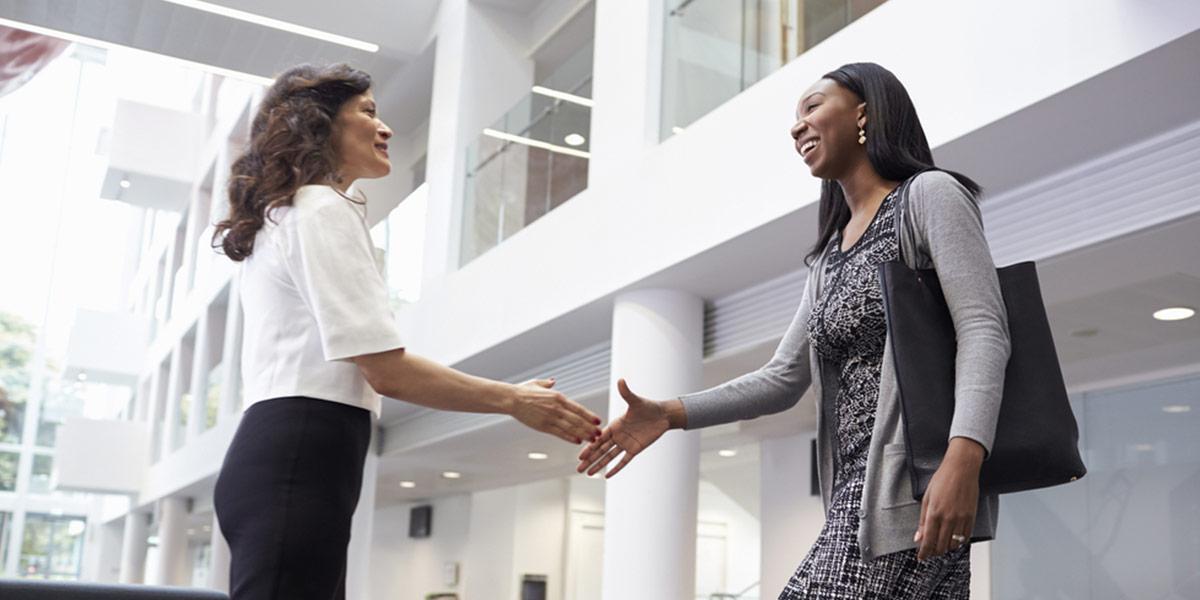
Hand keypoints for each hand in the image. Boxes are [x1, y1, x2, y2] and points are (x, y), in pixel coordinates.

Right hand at [510, 378, 600, 444]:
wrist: (512, 399)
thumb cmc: (524, 391)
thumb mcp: (538, 384)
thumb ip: (548, 384)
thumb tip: (553, 381)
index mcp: (558, 397)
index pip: (578, 408)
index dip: (589, 415)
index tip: (598, 421)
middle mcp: (556, 408)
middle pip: (577, 420)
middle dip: (590, 427)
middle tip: (599, 434)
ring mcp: (550, 418)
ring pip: (571, 428)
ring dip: (583, 434)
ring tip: (592, 439)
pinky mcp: (543, 426)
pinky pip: (559, 433)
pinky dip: (569, 437)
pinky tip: (577, 441)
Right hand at [575, 379, 672, 477]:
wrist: (662, 415)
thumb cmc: (648, 407)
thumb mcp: (635, 401)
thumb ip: (626, 393)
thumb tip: (621, 380)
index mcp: (615, 425)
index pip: (599, 438)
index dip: (589, 447)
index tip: (579, 454)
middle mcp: (618, 436)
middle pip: (600, 450)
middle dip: (589, 459)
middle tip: (578, 468)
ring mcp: (626, 444)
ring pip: (609, 457)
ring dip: (598, 465)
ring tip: (587, 473)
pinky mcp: (635, 449)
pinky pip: (624, 461)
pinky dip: (616, 468)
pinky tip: (607, 475)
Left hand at [915, 437, 984, 560]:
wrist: (961, 469)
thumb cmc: (942, 480)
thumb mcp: (927, 498)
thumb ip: (923, 520)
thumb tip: (918, 537)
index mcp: (934, 513)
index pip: (928, 540)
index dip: (924, 552)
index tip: (921, 557)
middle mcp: (948, 518)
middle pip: (941, 546)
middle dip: (934, 552)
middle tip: (930, 552)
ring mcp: (961, 519)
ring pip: (954, 544)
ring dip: (946, 548)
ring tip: (940, 545)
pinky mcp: (971, 517)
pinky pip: (966, 537)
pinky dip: (958, 542)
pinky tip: (953, 539)